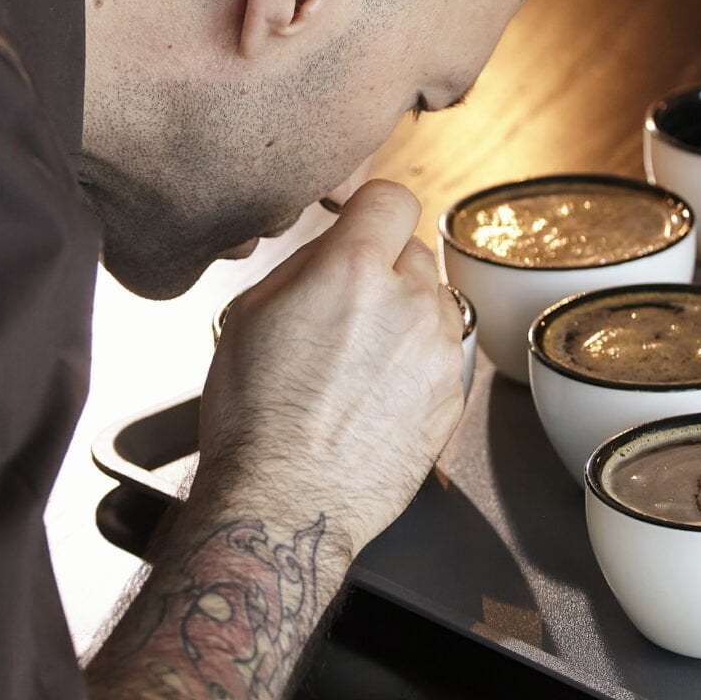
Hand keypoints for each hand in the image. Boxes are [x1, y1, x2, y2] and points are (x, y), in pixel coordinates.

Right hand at [196, 178, 465, 551]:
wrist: (285, 502)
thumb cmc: (254, 418)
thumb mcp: (248, 313)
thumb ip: (304, 263)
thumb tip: (333, 244)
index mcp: (353, 270)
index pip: (391, 197)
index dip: (370, 212)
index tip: (360, 229)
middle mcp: (408, 302)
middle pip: (413, 253)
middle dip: (383, 271)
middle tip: (344, 313)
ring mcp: (437, 351)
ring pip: (434, 303)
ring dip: (406, 317)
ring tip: (359, 362)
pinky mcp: (452, 396)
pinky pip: (441, 354)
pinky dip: (416, 364)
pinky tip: (375, 396)